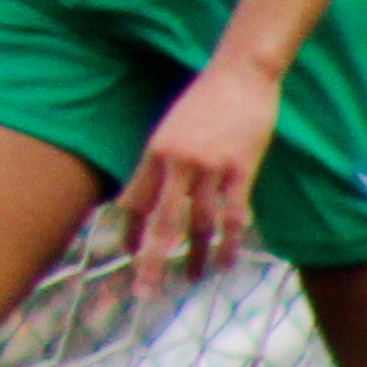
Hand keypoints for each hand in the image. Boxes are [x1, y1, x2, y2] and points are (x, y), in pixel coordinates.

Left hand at [122, 55, 280, 288]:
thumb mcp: (168, 130)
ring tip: (189, 280)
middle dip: (149, 260)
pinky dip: (228, 243)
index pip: (133, 203)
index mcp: (154, 153)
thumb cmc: (203, 102)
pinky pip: (233, 216)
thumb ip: (159, 164)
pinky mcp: (241, 169)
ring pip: (197, 225)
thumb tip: (146, 198)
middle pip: (159, 222)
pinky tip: (225, 263)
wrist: (239, 75)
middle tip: (142, 292)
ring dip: (193, 258)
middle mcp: (176, 163)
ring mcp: (210, 168)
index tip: (124, 257)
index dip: (127, 233)